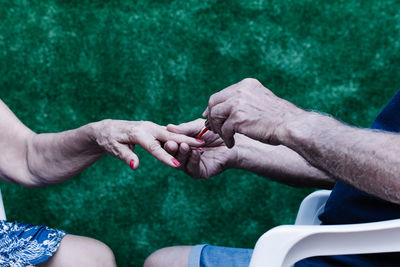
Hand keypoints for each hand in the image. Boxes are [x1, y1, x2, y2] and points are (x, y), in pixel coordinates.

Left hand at [90, 120, 204, 168]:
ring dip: (187, 138)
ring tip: (202, 143)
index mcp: (138, 133)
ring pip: (172, 133)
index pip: (154, 147)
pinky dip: (181, 136)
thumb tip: (135, 166)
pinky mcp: (154, 128)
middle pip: (170, 136)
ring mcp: (152, 127)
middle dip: (186, 141)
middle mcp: (148, 128)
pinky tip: (192, 140)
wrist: (108, 128)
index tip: (177, 164)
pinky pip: (170, 132)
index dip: (166, 156)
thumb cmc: (110, 140)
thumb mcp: (114, 149)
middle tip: (202, 145)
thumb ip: (126, 157)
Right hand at [164, 119, 237, 178]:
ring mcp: (191, 165)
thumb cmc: (216, 133)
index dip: (167, 140)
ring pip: (181, 162)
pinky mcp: (199, 173)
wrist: (234, 142)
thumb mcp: (198, 127)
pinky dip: (193, 160)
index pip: (170, 143)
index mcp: (180, 144)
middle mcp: (184, 156)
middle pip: (173, 155)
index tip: (165, 134)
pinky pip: (192, 169)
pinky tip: (195, 152)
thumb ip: (184, 129)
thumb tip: (168, 127)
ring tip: (184, 146)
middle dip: (172, 149)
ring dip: (182, 154)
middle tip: (171, 143)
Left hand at [204, 78, 304, 147]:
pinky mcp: (238, 117)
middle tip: (213, 129)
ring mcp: (238, 103)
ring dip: (218, 129)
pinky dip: (226, 138)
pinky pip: (224, 129)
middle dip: (211, 117)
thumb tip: (226, 109)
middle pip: (213, 102)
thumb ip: (244, 101)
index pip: (221, 94)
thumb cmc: (279, 118)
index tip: (210, 116)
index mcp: (247, 85)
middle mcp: (241, 90)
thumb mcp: (260, 101)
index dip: (213, 107)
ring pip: (215, 115)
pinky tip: (232, 144)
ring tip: (225, 138)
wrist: (291, 126)